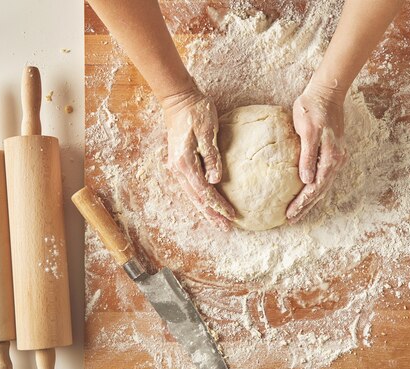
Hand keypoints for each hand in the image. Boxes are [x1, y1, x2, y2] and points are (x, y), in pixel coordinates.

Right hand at [161, 81, 234, 230]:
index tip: (232, 215)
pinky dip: (200, 198)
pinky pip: (191, 186)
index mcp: (185, 162)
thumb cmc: (195, 111)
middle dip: (211, 214)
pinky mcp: (180, 163)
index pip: (204, 191)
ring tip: (218, 222)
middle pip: (196, 198)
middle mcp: (178, 168)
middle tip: (226, 228)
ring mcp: (177, 166)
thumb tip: (215, 181)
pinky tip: (208, 203)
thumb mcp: (207, 131)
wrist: (179, 99)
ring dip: (205, 209)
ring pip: (192, 195)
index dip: (218, 205)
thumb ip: (211, 156)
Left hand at [287, 80, 346, 223]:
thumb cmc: (313, 109)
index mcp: (331, 158)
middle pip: (320, 191)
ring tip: (298, 211)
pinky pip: (324, 176)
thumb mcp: (307, 130)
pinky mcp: (333, 153)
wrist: (326, 93)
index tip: (289, 215)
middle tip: (291, 219)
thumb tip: (306, 180)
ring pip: (323, 185)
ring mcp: (337, 157)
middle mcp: (337, 161)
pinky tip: (307, 191)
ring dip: (311, 200)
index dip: (302, 203)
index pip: (315, 188)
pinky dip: (315, 188)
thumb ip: (307, 155)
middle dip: (306, 206)